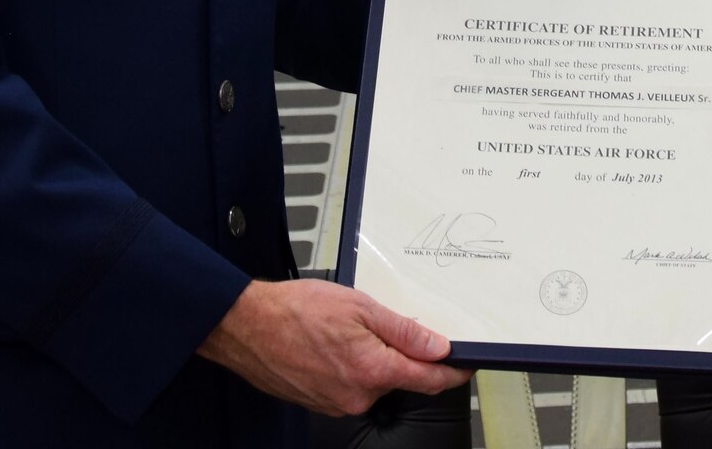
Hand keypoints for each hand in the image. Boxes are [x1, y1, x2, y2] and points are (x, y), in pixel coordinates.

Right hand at [197, 277, 468, 416]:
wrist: (246, 327)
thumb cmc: (295, 311)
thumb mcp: (359, 307)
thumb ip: (403, 330)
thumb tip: (439, 346)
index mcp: (372, 371)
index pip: (428, 380)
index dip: (452, 372)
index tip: (465, 365)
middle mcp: (356, 396)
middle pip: (399, 377)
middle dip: (402, 353)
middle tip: (384, 321)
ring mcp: (337, 403)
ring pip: (373, 380)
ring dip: (372, 357)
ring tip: (346, 329)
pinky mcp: (320, 403)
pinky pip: (350, 385)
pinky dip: (351, 365)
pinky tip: (332, 343)